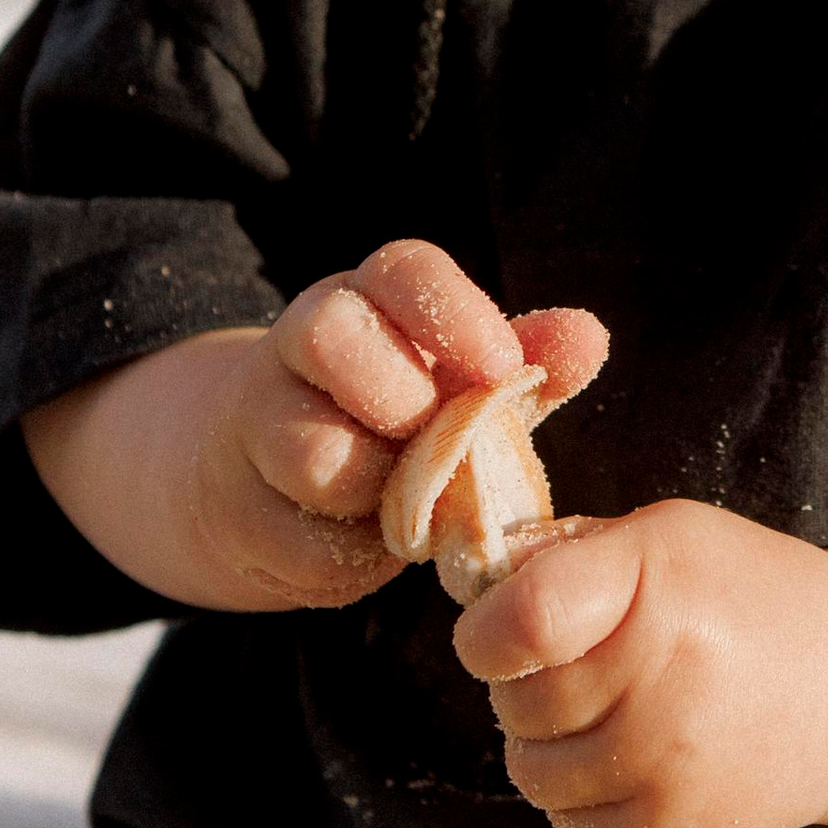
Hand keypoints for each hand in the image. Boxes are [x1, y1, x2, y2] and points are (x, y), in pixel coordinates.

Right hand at [24, 239, 537, 614]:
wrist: (273, 488)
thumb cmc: (396, 423)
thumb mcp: (464, 389)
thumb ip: (527, 363)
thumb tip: (589, 337)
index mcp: (366, 298)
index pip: (401, 270)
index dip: (456, 314)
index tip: (503, 370)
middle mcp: (299, 344)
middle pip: (330, 336)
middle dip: (402, 401)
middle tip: (439, 444)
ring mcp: (257, 426)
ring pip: (310, 450)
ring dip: (380, 491)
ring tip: (413, 505)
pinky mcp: (238, 512)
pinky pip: (303, 540)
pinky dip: (355, 557)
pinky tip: (374, 545)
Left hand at [451, 498, 827, 827]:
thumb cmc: (746, 597)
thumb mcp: (668, 536)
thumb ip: (566, 552)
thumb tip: (471, 579)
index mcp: (655, 591)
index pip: (519, 624)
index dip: (488, 630)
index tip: (501, 630)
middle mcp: (662, 685)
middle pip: (517, 703)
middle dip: (526, 683)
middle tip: (582, 664)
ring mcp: (668, 771)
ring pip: (532, 772)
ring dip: (547, 743)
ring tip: (606, 712)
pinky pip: (571, 824)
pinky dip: (582, 794)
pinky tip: (632, 758)